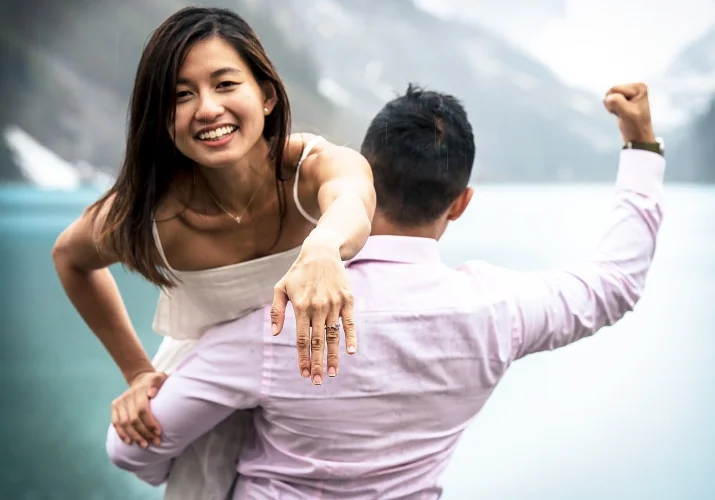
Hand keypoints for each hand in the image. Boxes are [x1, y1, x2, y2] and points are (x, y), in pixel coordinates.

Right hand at [111, 370, 166, 446]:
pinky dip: (122, 433)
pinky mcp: (114, 406)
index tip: (158, 433)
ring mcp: (120, 401)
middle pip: (134, 419)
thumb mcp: (160, 377)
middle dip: (145, 433)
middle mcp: (127, 396)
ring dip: (134, 436)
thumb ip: (157, 383)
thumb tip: (151, 393)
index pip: (142, 409)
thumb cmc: (155, 381)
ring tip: (144, 445)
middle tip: (155, 442)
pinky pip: (116, 423)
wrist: (140, 378)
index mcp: (139, 390)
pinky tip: (129, 442)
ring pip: (125, 423)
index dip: (150, 423)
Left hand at [271, 231, 356, 384]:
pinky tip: (351, 352)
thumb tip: (274, 333)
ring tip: (332, 373)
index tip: (304, 374)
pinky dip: (351, 337)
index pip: (301, 339)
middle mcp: (318, 307)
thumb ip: (276, 311)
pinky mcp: (347, 300)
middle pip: (317, 342)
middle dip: (317, 363)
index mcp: (301, 307)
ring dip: (333, 356)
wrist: (322, 252)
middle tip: (317, 381)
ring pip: (333, 335)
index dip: (303, 358)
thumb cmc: (299, 272)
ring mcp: (334, 304)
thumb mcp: (281, 288)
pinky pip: (349, 323)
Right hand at [603, 82, 655, 142]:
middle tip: (623, 113)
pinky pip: (608, 100)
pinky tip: (620, 113)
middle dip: (612, 104)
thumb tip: (607, 97)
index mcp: (639, 87)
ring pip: (608, 96)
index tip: (626, 111)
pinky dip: (611, 108)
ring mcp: (629, 92)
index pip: (615, 89)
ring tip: (622, 113)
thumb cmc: (635, 125)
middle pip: (611, 91)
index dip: (616, 102)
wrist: (637, 137)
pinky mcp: (624, 98)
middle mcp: (635, 87)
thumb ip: (617, 102)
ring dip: (611, 107)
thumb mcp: (627, 113)